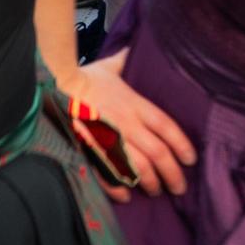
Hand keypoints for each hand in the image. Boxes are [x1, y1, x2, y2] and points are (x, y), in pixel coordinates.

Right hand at [69, 52, 196, 199]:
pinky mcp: (91, 152)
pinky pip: (109, 175)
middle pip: (158, 153)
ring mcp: (109, 141)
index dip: (182, 144)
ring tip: (156, 191)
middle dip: (172, 174)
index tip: (191, 159)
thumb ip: (125, 61)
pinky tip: (127, 196)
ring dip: (150, 183)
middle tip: (179, 187)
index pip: (166, 126)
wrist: (54, 88)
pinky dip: (119, 188)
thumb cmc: (83, 77)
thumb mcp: (108, 67)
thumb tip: (134, 47)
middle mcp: (126, 125)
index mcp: (133, 104)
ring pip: (139, 168)